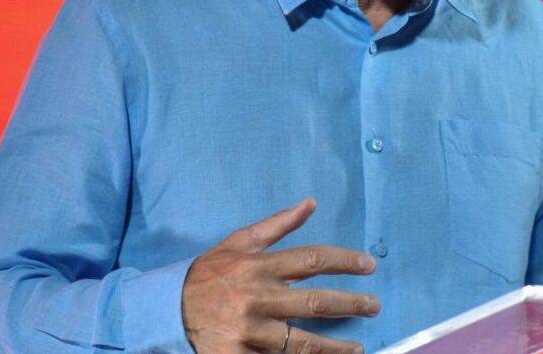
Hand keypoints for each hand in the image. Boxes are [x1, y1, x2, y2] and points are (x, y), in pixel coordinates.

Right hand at [182, 197, 378, 353]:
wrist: (168, 308)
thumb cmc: (210, 273)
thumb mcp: (239, 242)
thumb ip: (278, 225)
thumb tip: (311, 203)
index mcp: (260, 267)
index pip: (312, 260)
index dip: (344, 261)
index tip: (369, 265)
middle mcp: (258, 298)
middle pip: (315, 302)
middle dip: (350, 304)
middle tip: (374, 305)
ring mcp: (248, 331)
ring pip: (301, 343)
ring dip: (334, 348)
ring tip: (358, 350)